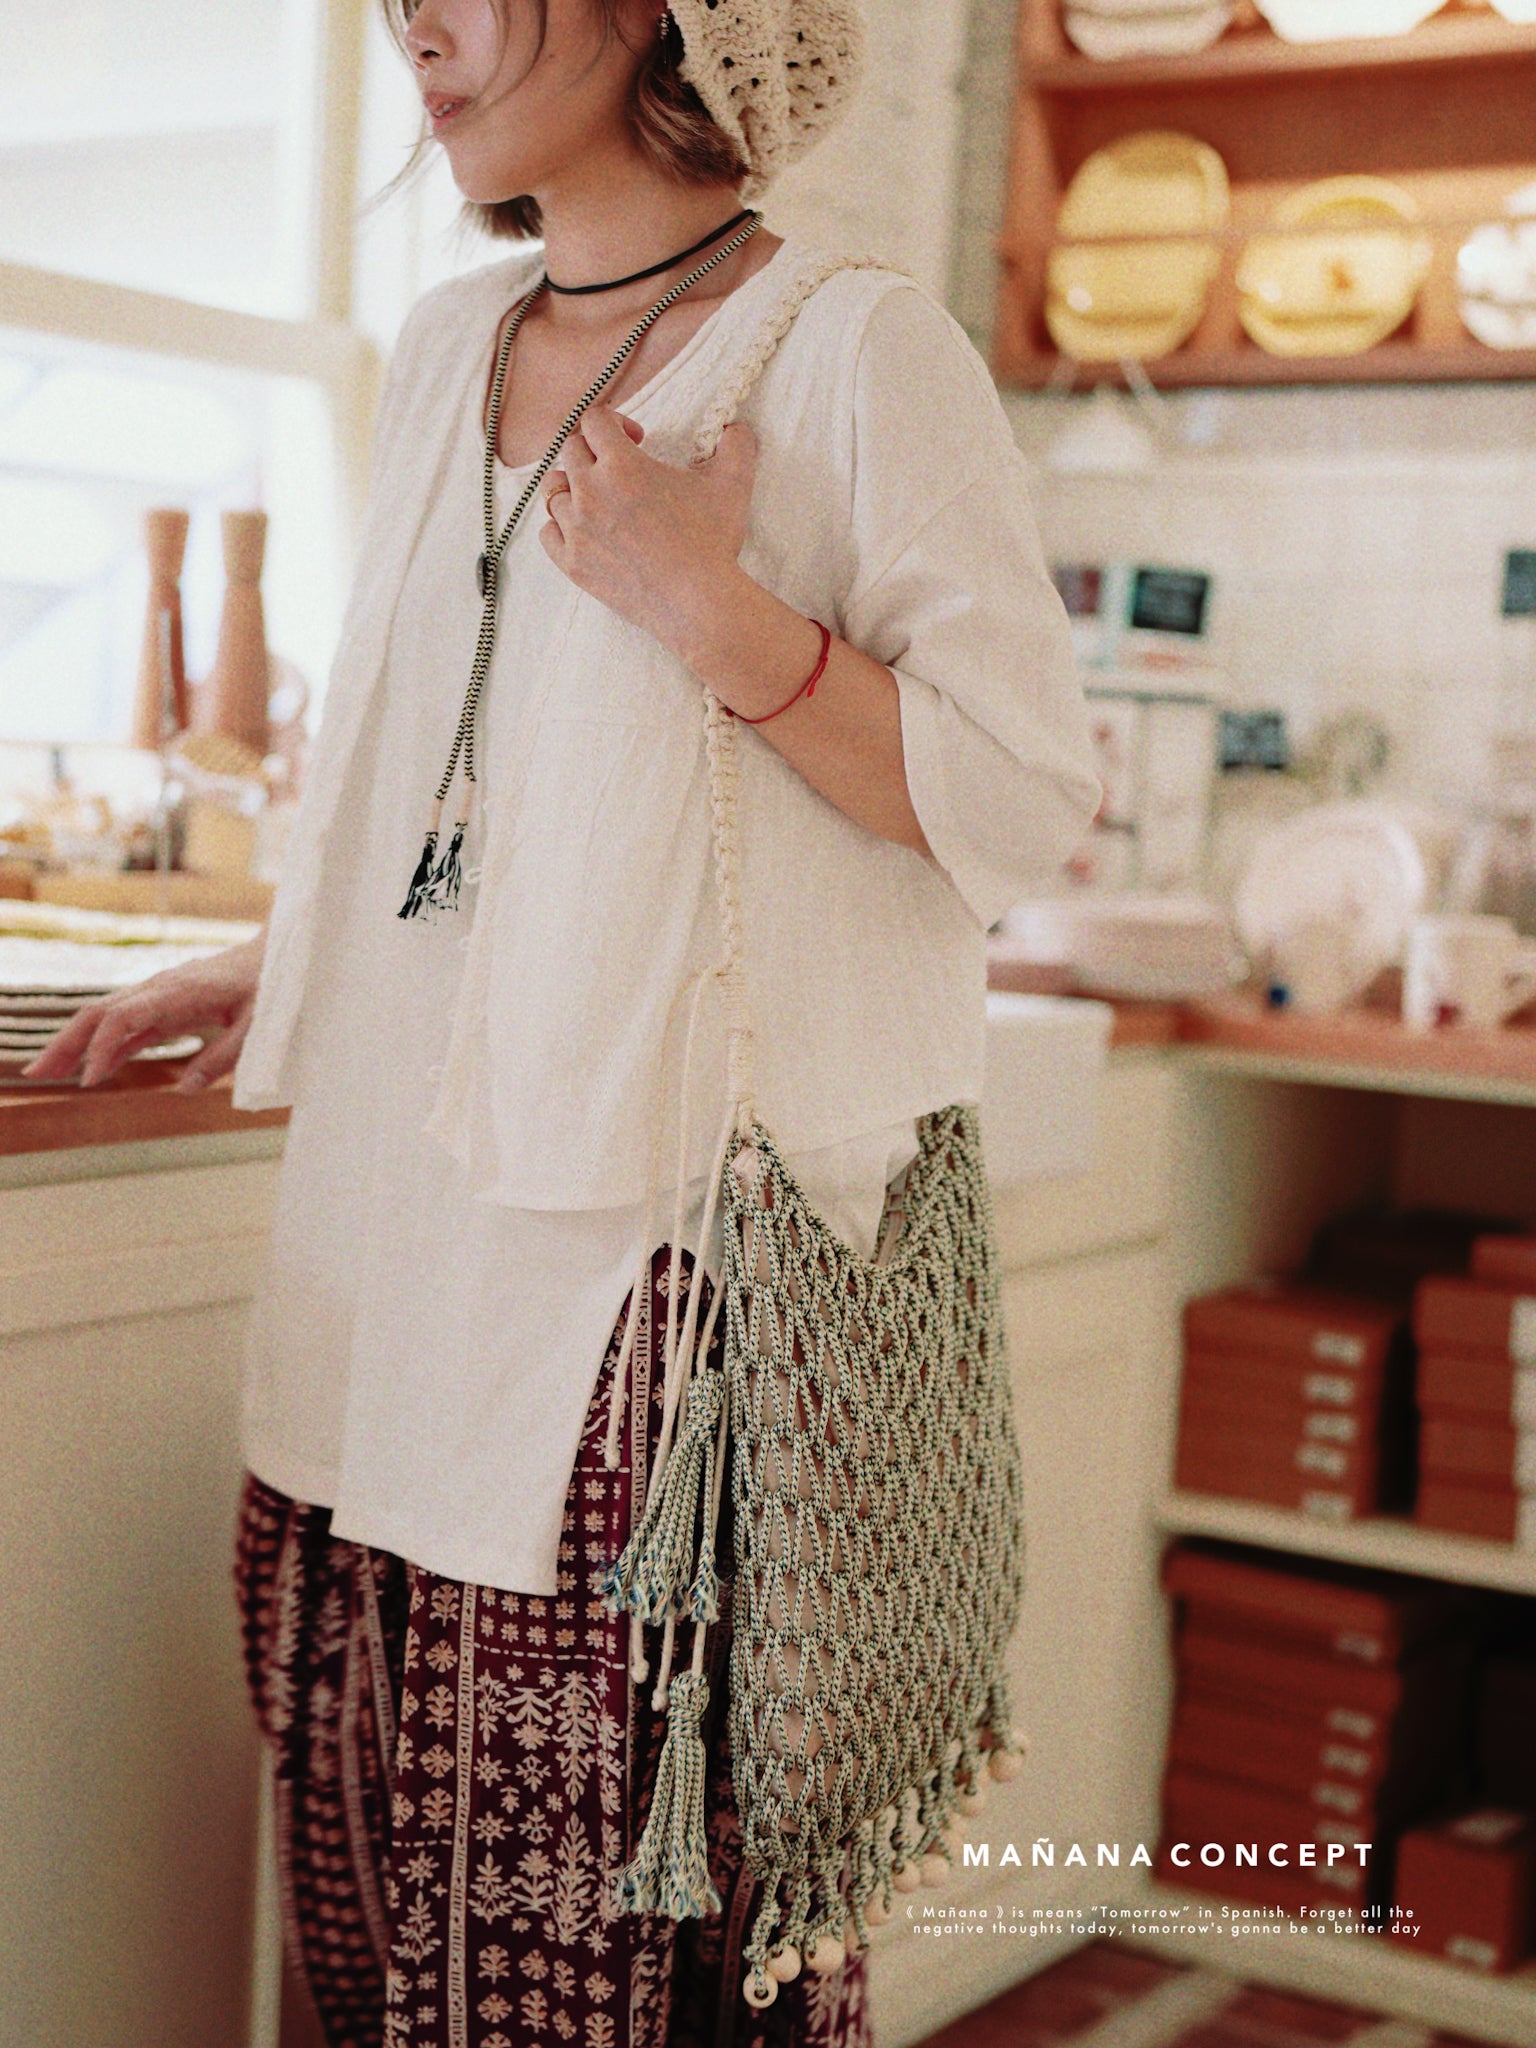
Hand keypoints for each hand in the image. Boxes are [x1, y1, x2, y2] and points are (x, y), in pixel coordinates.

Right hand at [21, 932, 266, 1092]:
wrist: (273, 955)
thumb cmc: (268, 987)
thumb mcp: (257, 1026)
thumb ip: (224, 1058)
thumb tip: (184, 1090)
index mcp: (178, 991)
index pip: (124, 1016)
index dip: (102, 1047)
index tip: (90, 1079)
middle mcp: (158, 989)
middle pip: (98, 1013)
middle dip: (65, 1042)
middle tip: (35, 1073)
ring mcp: (157, 995)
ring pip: (104, 1017)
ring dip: (74, 1044)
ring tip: (46, 1073)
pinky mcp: (162, 1005)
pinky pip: (125, 1026)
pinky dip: (103, 1046)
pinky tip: (91, 1070)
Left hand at [539, 405, 757, 659]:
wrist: (697, 603)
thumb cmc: (712, 541)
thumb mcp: (733, 484)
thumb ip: (736, 444)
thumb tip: (735, 428)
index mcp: (621, 464)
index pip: (595, 420)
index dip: (616, 423)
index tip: (637, 440)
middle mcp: (590, 492)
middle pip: (570, 451)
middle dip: (595, 452)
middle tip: (620, 469)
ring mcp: (576, 530)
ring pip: (554, 491)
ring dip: (574, 488)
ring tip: (601, 500)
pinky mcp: (573, 564)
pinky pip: (547, 533)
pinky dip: (561, 526)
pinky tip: (585, 530)